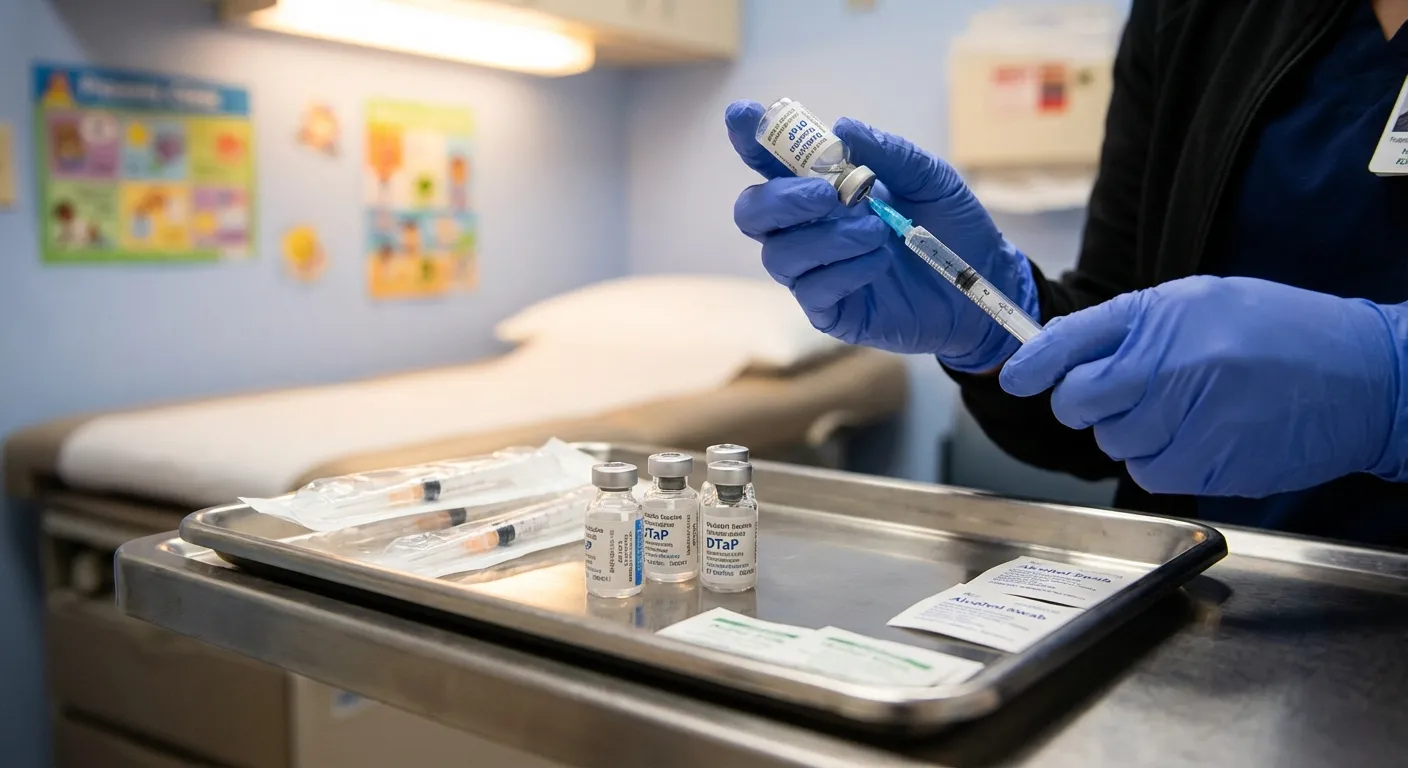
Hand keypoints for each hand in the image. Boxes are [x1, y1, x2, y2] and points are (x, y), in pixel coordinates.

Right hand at [725, 100, 1038, 372]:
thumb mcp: (929, 177)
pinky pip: (812, 290)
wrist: (983, 280)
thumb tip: (841, 127)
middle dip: (781, 199)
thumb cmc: (951, 225)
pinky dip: (845, 271)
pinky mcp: (832, 311)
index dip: (750, 140)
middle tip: (827, 194)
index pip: (770, 164)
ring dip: (826, 237)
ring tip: (876, 232)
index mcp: (822, 189)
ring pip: (779, 254)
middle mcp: (808, 230)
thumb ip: (886, 153)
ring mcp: (815, 272)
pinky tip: (879, 262)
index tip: (743, 115)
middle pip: (753, 212)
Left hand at [1000, 275, 1407, 496]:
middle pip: (1081, 401)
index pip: (1071, 340)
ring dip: (1131, 436)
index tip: (1015, 377)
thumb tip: (1058, 350)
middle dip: (1085, 405)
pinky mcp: (1214, 462)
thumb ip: (1131, 326)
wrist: (1370, 375)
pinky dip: (1162, 464)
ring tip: (1180, 412)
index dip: (1034, 363)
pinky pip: (1152, 474)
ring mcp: (1193, 416)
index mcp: (1164, 314)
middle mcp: (1172, 362)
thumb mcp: (1204, 303)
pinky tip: (1198, 440)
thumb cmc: (1283, 334)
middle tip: (1119, 397)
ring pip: (1115, 443)